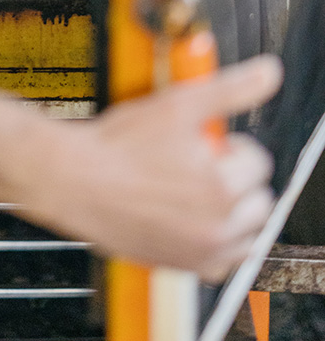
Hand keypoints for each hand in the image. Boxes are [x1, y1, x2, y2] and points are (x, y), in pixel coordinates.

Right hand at [26, 55, 282, 280]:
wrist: (71, 180)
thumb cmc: (116, 146)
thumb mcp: (177, 104)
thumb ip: (230, 88)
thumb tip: (269, 73)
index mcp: (222, 188)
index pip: (257, 162)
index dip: (231, 144)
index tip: (205, 141)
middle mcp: (217, 228)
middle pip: (259, 202)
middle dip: (238, 179)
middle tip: (200, 164)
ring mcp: (200, 252)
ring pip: (246, 235)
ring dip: (233, 213)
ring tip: (197, 190)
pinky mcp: (181, 267)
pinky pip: (221, 262)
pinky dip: (215, 243)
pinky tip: (189, 218)